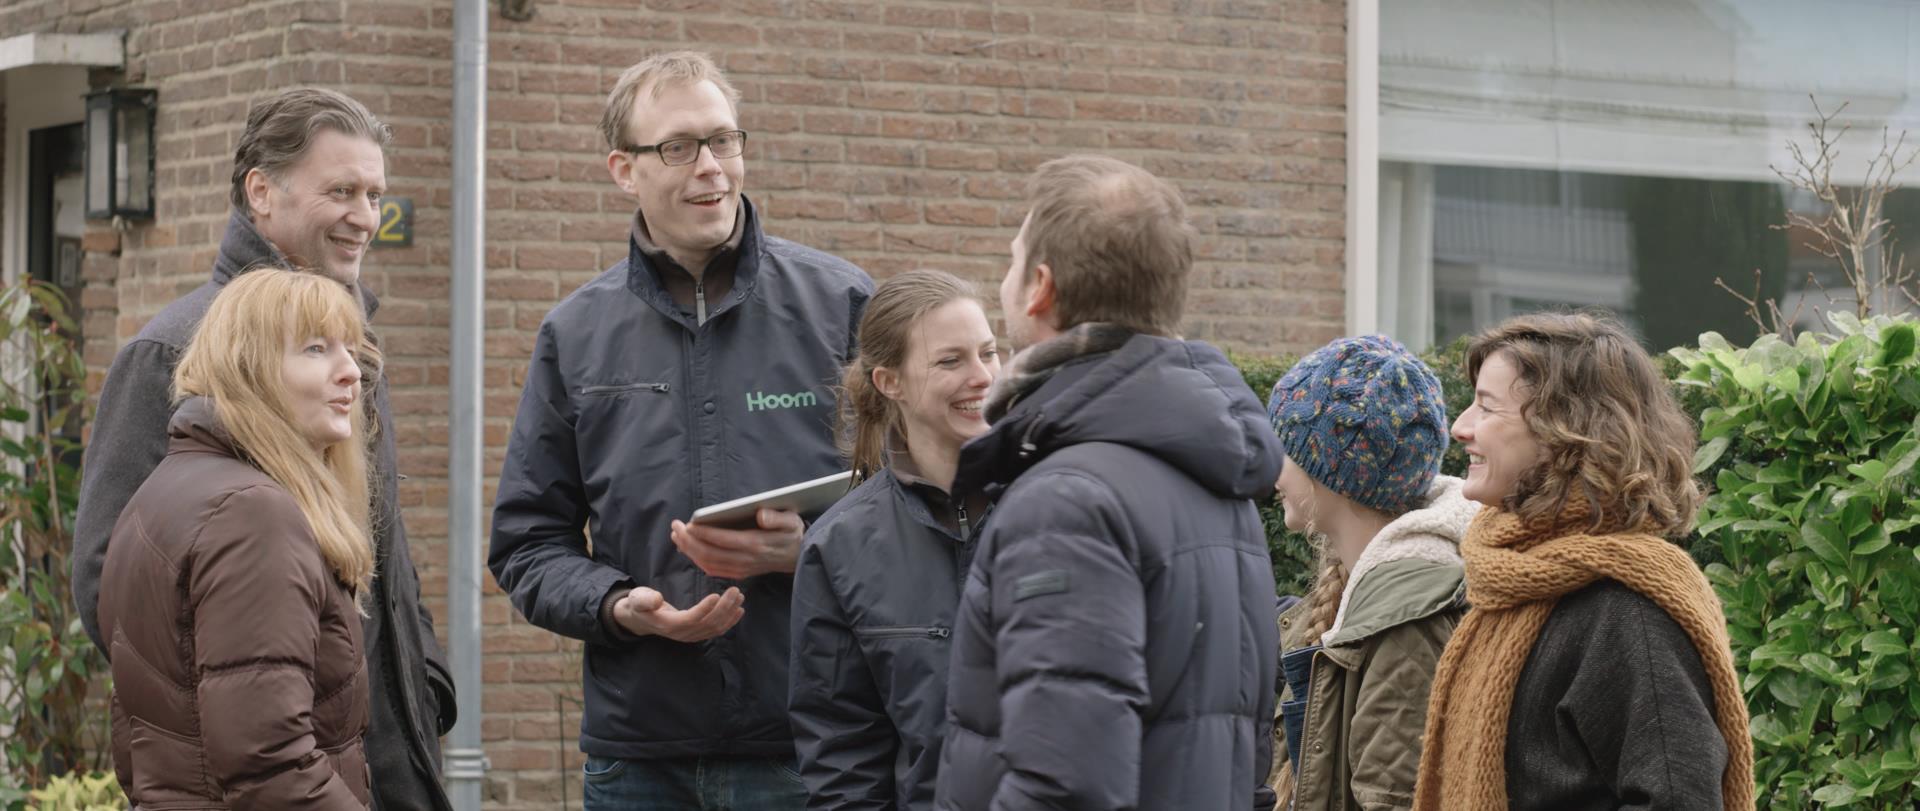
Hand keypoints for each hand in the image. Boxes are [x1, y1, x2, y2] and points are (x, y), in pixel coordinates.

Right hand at [610, 586, 744, 642]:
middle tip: (735, 591)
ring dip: (729, 613)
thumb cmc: (639, 605)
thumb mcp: (637, 599)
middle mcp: (682, 634)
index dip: (704, 609)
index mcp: (668, 625)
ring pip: (714, 628)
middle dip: (724, 608)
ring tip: (739, 597)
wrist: (640, 618)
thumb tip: (657, 600)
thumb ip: (645, 600)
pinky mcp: (696, 634)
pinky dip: (729, 621)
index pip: (691, 619)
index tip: (716, 595)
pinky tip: (739, 610)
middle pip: (707, 623)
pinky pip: (716, 631)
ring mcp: (690, 636)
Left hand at [669, 508, 804, 578]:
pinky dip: (698, 560)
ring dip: (689, 550)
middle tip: (675, 527)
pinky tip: (689, 549)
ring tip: (677, 536)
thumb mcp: (791, 520)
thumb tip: (761, 515)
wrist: (799, 556)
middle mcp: (746, 559)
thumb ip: (777, 517)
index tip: (687, 523)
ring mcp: (741, 568)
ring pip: (708, 563)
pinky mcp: (739, 573)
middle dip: (688, 541)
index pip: (722, 539)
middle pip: (710, 553)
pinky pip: (713, 569)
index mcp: (756, 544)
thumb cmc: (792, 533)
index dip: (702, 533)